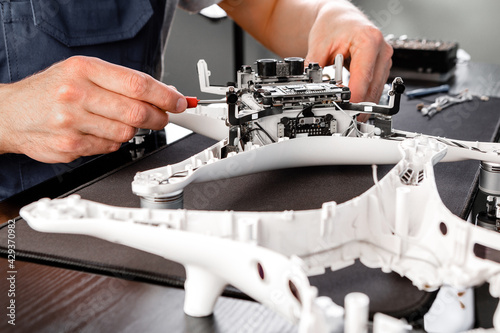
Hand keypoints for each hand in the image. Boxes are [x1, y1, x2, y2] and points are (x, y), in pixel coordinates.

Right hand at [0, 56, 186, 162]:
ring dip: (132, 131)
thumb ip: (121, 81)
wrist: (10, 114)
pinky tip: (98, 132)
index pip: (138, 84)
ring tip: (116, 121)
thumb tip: (162, 93)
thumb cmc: (51, 91)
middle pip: (137, 112)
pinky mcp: (70, 147)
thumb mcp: (82, 72)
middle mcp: (76, 94)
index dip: (165, 96)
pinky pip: (110, 148)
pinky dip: (112, 142)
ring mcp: (72, 123)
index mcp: (83, 69)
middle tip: (161, 117)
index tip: (178, 101)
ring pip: (126, 134)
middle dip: (158, 117)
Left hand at [304, 2, 392, 104]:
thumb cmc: (334, 26)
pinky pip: (375, 87)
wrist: (341, 18)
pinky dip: (364, 96)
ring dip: (362, 103)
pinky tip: (354, 103)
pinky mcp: (382, 66)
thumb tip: (310, 87)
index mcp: (369, 41)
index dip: (354, 97)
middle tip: (345, 117)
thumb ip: (315, 68)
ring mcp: (384, 59)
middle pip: (372, 87)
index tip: (345, 109)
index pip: (363, 77)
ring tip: (348, 113)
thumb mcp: (319, 45)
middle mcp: (382, 50)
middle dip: (358, 105)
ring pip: (376, 90)